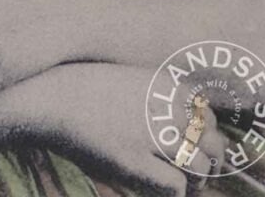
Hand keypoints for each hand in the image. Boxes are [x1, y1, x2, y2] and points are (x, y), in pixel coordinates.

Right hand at [20, 63, 226, 196]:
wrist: (49, 95)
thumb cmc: (84, 88)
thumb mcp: (127, 80)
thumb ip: (156, 95)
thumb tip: (186, 120)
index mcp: (162, 83)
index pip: (208, 111)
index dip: (210, 132)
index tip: (202, 143)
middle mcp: (161, 105)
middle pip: (213, 139)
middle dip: (214, 160)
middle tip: (204, 171)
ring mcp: (147, 133)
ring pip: (199, 165)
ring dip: (197, 180)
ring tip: (188, 186)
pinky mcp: (131, 160)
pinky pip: (175, 185)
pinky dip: (177, 192)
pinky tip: (166, 190)